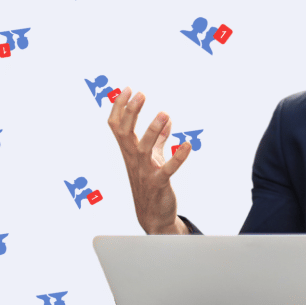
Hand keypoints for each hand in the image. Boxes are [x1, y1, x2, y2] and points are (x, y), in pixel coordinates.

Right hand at [107, 87, 191, 233]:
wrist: (154, 215)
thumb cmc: (151, 183)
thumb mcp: (153, 158)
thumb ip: (158, 139)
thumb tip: (167, 121)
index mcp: (129, 151)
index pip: (117, 126)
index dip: (120, 108)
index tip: (127, 89)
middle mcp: (134, 160)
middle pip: (125, 133)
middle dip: (131, 113)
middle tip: (140, 94)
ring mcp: (145, 172)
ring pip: (143, 149)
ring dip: (153, 130)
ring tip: (164, 113)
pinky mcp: (159, 183)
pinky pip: (167, 169)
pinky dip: (177, 157)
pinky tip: (187, 146)